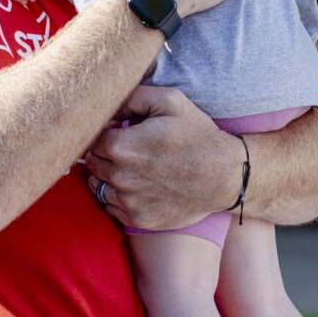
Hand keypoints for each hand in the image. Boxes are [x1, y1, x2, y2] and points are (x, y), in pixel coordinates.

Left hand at [84, 85, 242, 228]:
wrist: (225, 175)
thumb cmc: (197, 134)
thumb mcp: (169, 100)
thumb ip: (132, 96)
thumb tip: (108, 105)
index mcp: (123, 147)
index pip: (91, 137)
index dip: (103, 130)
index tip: (117, 128)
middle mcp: (121, 177)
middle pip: (91, 161)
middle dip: (102, 151)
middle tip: (125, 145)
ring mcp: (129, 202)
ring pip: (97, 185)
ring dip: (106, 174)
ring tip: (129, 164)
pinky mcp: (139, 219)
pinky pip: (111, 206)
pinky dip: (117, 195)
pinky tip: (136, 184)